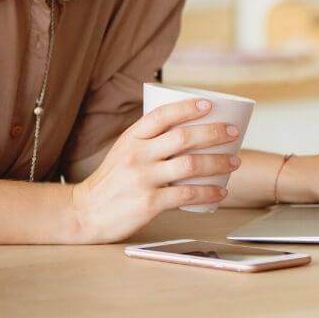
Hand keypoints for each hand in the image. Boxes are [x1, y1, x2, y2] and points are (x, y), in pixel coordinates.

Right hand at [70, 99, 240, 242]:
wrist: (84, 213)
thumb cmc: (111, 181)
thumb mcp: (123, 152)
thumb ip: (149, 141)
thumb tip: (189, 132)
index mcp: (131, 138)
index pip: (162, 115)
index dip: (187, 107)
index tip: (210, 104)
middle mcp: (137, 155)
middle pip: (183, 137)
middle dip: (214, 133)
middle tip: (234, 132)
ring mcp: (142, 178)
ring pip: (190, 164)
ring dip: (218, 162)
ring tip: (234, 161)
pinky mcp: (148, 202)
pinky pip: (186, 194)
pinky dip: (208, 192)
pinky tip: (220, 191)